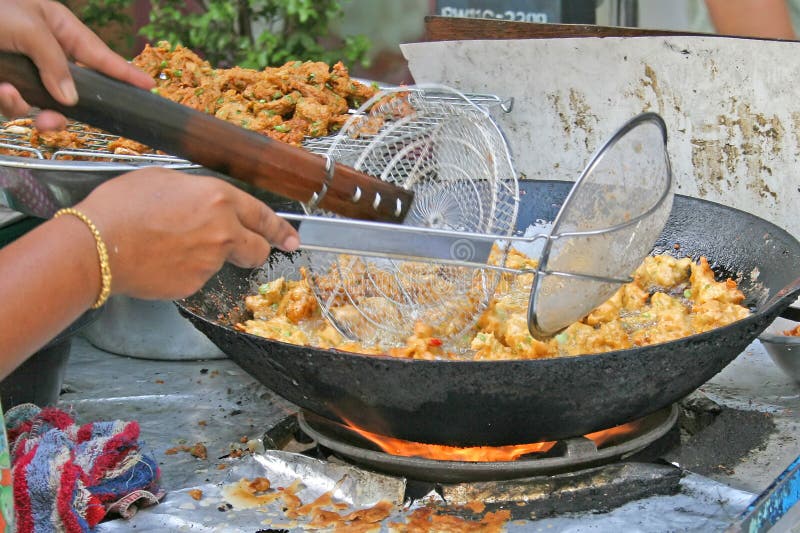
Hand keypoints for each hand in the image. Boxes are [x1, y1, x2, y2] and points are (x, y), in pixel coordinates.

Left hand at [0, 0, 153, 129]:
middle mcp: (41, 49)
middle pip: (75, 86)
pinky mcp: (2, 86)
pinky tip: (4, 94)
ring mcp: (21, 70)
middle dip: (76, 107)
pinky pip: (17, 106)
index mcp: (54, 25)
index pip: (98, 53)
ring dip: (44, 115)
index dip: (123, 71)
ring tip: (40, 121)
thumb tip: (72, 98)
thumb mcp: (29, 27)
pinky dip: (13, 105)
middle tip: (74, 121)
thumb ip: (57, 63)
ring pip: (47, 103)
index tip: (148, 86)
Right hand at [76, 168, 299, 299]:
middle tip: (247, 251)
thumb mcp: (164, 179)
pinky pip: (197, 277)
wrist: (97, 245)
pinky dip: (186, 271)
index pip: (263, 217)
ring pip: (222, 263)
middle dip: (256, 250)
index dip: (280, 230)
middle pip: (257, 249)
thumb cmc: (123, 206)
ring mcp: (211, 262)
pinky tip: (161, 260)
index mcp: (220, 199)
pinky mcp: (194, 285)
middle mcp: (224, 231)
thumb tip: (203, 201)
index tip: (291, 239)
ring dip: (207, 257)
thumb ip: (197, 192)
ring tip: (170, 245)